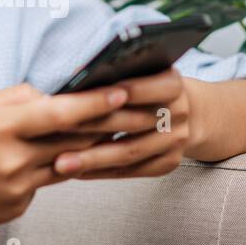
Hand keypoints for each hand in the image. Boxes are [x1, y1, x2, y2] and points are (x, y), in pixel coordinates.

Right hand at [0, 81, 131, 232]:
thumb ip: (16, 99)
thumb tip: (53, 95)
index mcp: (2, 127)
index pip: (61, 112)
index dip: (96, 102)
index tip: (123, 91)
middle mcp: (13, 160)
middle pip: (74, 140)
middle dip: (110, 125)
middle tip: (143, 112)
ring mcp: (18, 188)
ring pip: (65, 162)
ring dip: (89, 148)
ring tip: (116, 131)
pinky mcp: (18, 208)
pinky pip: (45, 184)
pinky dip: (48, 168)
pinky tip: (41, 162)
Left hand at [42, 68, 200, 179]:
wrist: (190, 113)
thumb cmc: (150, 86)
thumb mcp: (144, 71)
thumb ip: (118, 73)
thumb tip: (75, 75)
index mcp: (173, 84)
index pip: (140, 88)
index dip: (110, 95)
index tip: (77, 99)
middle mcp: (179, 112)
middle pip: (130, 123)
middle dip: (91, 128)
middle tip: (55, 133)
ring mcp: (176, 141)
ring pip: (129, 153)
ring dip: (93, 160)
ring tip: (61, 163)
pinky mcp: (169, 163)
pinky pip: (132, 171)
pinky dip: (103, 172)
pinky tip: (78, 172)